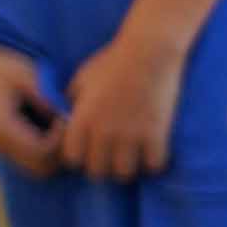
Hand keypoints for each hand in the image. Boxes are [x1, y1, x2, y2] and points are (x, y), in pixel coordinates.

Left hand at [45, 37, 177, 178]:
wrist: (149, 52)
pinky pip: (154, 165)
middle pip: (97, 171)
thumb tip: (69, 119)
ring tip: (131, 158)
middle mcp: (104, 132)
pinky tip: (151, 152)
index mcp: (82, 119)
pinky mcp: (157, 135)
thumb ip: (72, 103)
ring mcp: (131, 136)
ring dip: (126, 168)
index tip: (88, 151)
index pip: (71, 158)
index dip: (79, 157)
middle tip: (110, 157)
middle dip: (102, 166)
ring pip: (124, 174)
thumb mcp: (81, 79)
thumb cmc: (112, 62)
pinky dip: (152, 162)